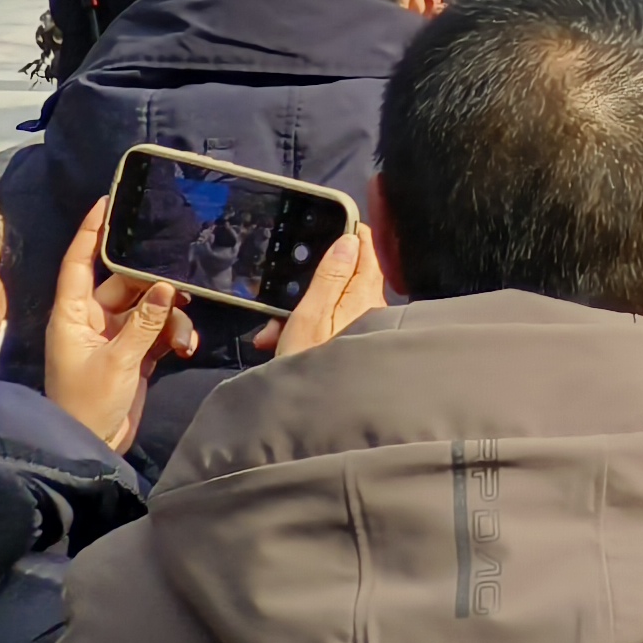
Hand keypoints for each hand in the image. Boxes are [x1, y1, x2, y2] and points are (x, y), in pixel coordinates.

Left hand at [44, 199, 193, 456]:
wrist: (92, 447)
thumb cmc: (89, 402)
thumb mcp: (119, 361)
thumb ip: (146, 323)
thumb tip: (168, 287)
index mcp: (73, 316)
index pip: (79, 264)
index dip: (91, 234)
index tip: (107, 203)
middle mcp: (91, 321)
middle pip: (125, 285)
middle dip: (154, 287)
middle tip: (181, 288)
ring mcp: (113, 337)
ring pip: (148, 308)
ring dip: (170, 318)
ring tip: (183, 335)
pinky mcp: (132, 354)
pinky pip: (157, 331)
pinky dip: (173, 336)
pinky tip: (185, 348)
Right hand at [253, 225, 385, 360]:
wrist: (315, 420)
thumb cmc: (312, 367)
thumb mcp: (311, 317)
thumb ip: (330, 277)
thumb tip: (350, 240)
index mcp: (364, 297)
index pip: (367, 254)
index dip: (352, 236)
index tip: (336, 222)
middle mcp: (371, 310)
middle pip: (343, 281)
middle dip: (308, 286)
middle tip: (279, 305)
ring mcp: (363, 329)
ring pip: (329, 306)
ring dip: (298, 315)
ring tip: (271, 336)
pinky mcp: (352, 347)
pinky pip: (327, 328)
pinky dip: (304, 332)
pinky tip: (279, 346)